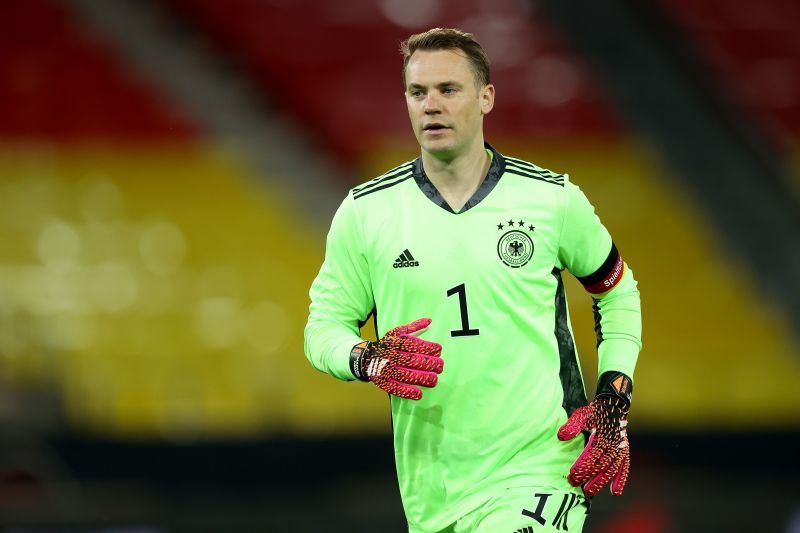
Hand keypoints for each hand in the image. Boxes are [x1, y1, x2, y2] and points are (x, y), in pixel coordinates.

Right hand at [349, 318, 442, 399]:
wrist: (365, 357)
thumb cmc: (387, 345)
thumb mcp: (397, 333)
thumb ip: (414, 327)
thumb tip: (430, 321)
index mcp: (394, 342)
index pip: (412, 344)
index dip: (427, 347)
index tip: (439, 350)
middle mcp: (390, 356)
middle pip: (411, 360)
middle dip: (428, 364)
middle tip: (440, 366)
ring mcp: (386, 370)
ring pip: (405, 375)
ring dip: (421, 378)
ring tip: (434, 380)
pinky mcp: (383, 382)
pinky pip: (395, 388)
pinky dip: (407, 392)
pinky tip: (419, 394)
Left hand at [557, 372, 631, 496]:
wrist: (614, 405)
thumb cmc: (595, 412)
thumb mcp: (582, 415)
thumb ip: (572, 426)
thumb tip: (561, 436)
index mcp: (603, 436)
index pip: (592, 455)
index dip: (583, 466)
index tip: (572, 474)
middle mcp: (613, 445)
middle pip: (601, 465)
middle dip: (587, 476)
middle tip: (575, 484)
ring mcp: (620, 449)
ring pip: (611, 470)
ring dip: (601, 482)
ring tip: (590, 492)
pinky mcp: (624, 452)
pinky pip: (624, 468)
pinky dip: (620, 480)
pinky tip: (615, 492)